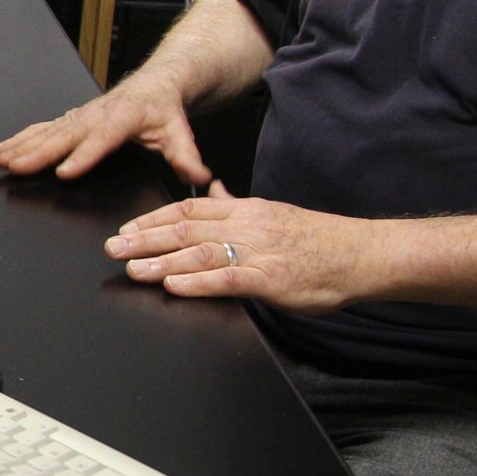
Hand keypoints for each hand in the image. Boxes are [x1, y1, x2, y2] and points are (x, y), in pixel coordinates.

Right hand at [0, 70, 212, 186]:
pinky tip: (0, 148)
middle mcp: (96, 114)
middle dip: (37, 152)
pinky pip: (41, 128)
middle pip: (63, 135)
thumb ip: (187, 158)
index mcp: (123, 117)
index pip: (100, 138)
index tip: (64, 172)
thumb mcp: (180, 132)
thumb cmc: (165, 109)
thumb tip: (200, 178)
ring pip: (46, 131)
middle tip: (16, 166)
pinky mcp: (71, 119)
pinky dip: (19, 137)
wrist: (158, 82)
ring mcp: (80, 115)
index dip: (82, 156)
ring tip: (1, 158)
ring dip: (21, 145)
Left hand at [104, 181, 382, 314]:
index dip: (153, 218)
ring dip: (161, 261)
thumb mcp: (274, 213)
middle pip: (186, 228)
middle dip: (145, 239)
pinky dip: (197, 281)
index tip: (126, 228)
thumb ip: (239, 206)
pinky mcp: (272, 279)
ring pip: (200, 252)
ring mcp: (260, 251)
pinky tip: (174, 285)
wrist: (363, 255)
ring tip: (133, 268)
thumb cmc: (319, 240)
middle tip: (113, 248)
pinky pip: (227, 278)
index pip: (190, 207)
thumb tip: (212, 190)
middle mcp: (248, 225)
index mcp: (247, 209)